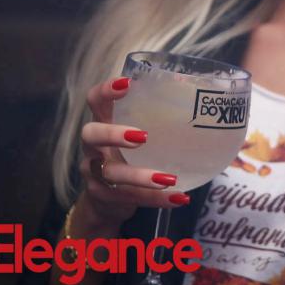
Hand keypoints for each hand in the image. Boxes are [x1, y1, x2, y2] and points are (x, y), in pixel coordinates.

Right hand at [77, 78, 188, 228]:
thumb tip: (194, 91)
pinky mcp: (104, 197)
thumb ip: (155, 116)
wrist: (105, 201)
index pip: (95, 100)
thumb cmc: (127, 156)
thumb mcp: (135, 134)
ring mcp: (94, 173)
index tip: (126, 84)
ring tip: (169, 178)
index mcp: (102, 123)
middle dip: (114, 133)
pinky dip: (155, 199)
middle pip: (91, 134)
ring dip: (140, 175)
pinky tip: (178, 198)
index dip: (105, 90)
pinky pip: (130, 198)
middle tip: (143, 136)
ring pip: (111, 173)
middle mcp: (93, 146)